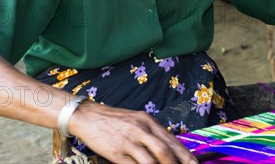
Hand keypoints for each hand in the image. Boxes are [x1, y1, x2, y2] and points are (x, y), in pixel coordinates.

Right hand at [69, 101, 197, 163]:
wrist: (88, 116)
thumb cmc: (115, 120)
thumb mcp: (137, 120)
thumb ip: (152, 133)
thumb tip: (169, 149)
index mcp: (148, 121)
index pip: (172, 140)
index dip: (185, 155)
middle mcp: (141, 130)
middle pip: (165, 151)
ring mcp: (129, 141)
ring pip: (151, 161)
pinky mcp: (116, 152)